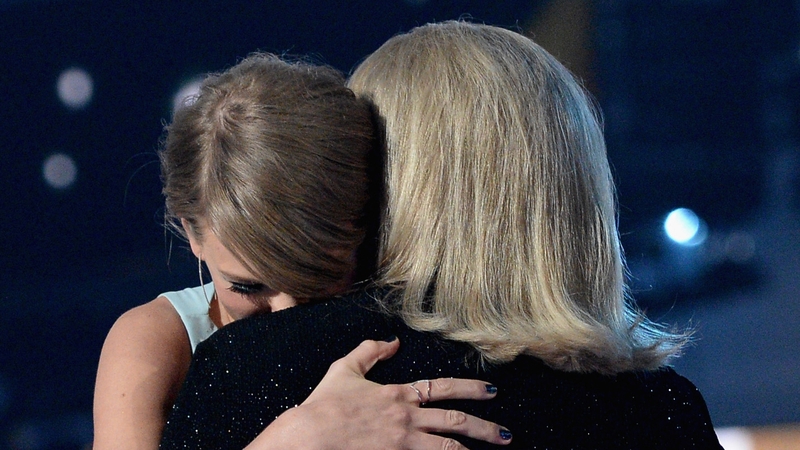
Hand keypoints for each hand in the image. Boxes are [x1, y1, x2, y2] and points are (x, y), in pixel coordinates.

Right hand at [248, 338, 511, 449]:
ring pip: (447, 448)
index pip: (442, 389)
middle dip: (484, 429)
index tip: (492, 392)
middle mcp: (406, 419)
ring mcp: (403, 443)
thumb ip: (370, 351)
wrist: (309, 436)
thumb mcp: (344, 369)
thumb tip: (393, 340)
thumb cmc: (323, 405)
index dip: (470, 389)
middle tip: (506, 435)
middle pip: (454, 422)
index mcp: (398, 395)